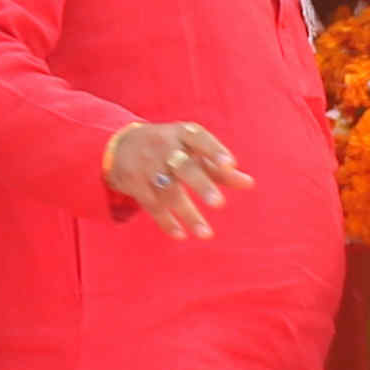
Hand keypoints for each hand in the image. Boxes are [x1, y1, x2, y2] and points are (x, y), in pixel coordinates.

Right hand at [105, 120, 250, 240]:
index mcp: (181, 134)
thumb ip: (218, 167)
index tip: (230, 165)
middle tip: (219, 204)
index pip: (200, 138)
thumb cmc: (169, 148)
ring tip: (206, 234)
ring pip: (168, 192)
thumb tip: (250, 183)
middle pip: (183, 167)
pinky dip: (166, 221)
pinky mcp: (134, 184)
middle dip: (201, 185)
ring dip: (187, 214)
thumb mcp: (191, 150)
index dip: (214, 151)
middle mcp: (164, 148)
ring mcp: (147, 166)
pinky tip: (182, 235)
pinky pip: (152, 205)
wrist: (120, 146)